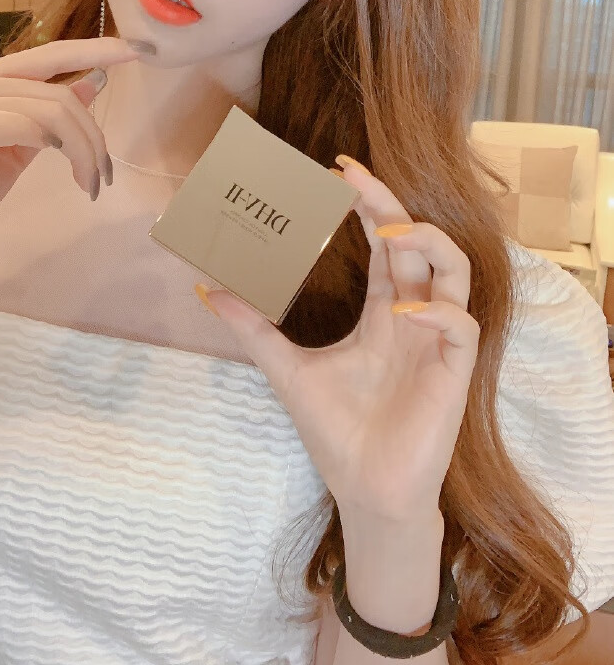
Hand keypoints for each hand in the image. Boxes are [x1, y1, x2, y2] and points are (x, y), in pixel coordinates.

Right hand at [0, 37, 139, 266]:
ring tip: (88, 182)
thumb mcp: (17, 151)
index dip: (92, 51)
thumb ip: (49, 118)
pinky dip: (49, 140)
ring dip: (80, 148)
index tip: (134, 50)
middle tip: (102, 175)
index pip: (47, 55)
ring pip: (48, 109)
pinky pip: (19, 124)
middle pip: (57, 93)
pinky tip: (60, 160)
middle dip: (92, 135)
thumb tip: (92, 84)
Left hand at [197, 156, 479, 522]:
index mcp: (384, 310)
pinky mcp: (454, 371)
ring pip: (454, 269)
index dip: (368, 202)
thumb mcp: (286, 369)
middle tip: (353, 175)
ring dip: (426, 243)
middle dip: (389, 202)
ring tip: (388, 234)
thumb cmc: (337, 433)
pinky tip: (401, 313)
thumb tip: (205, 288)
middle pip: (416, 241)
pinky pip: (460, 324)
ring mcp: (437, 340)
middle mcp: (414, 316)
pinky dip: (436, 310)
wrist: (368, 494)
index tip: (336, 169)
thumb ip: (253, 326)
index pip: (384, 241)